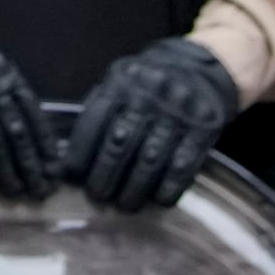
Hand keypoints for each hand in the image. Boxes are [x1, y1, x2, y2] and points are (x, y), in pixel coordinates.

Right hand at [0, 29, 56, 200]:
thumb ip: (8, 98)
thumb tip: (35, 142)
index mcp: (5, 73)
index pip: (33, 113)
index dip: (45, 144)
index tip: (54, 170)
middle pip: (16, 131)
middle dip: (30, 164)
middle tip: (39, 191)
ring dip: (6, 171)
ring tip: (15, 192)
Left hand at [65, 39, 239, 214]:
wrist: (197, 69)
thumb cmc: (145, 86)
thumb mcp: (119, 82)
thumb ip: (98, 111)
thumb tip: (70, 156)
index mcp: (122, 80)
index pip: (95, 119)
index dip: (81, 150)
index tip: (73, 175)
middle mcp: (149, 93)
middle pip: (120, 141)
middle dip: (105, 174)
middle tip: (98, 195)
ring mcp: (179, 110)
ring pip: (150, 158)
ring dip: (135, 188)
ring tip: (126, 205)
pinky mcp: (204, 127)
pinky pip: (184, 164)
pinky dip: (169, 187)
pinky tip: (158, 200)